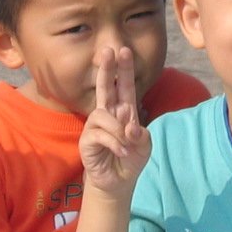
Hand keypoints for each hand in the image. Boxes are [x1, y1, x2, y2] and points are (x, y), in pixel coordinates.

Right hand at [79, 46, 150, 202]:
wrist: (118, 181)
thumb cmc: (131, 158)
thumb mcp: (144, 145)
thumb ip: (140, 134)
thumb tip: (128, 125)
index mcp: (124, 111)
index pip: (124, 86)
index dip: (124, 69)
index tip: (124, 50)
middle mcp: (108, 114)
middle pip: (105, 87)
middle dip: (107, 69)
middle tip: (108, 50)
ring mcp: (95, 126)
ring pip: (104, 115)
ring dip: (118, 129)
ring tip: (127, 144)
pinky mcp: (87, 140)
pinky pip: (99, 134)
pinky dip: (114, 143)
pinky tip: (122, 152)